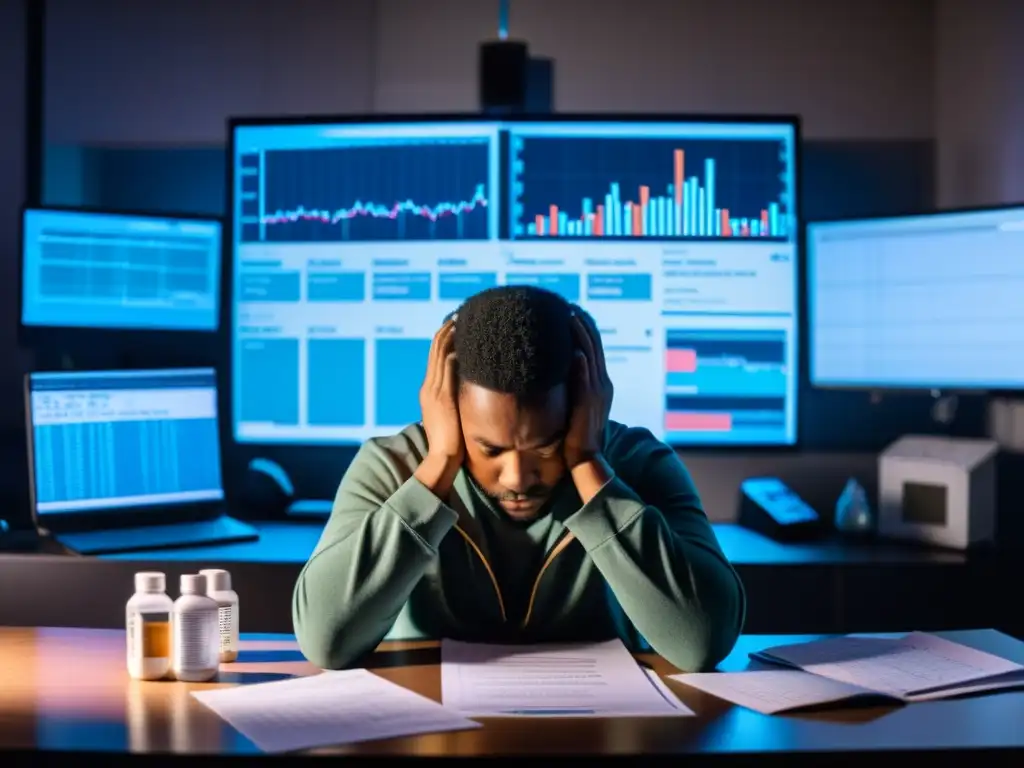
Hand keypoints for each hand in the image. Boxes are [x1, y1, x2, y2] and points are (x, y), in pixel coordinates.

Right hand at [419, 318, 462, 462]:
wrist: (442, 460)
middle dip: (448, 329)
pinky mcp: (442, 397)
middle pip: (436, 349)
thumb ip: (457, 403)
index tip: (458, 324)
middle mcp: (429, 387)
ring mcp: (434, 391)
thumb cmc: (452, 445)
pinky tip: (466, 339)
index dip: (445, 338)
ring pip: (440, 352)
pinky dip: (455, 349)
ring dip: (452, 333)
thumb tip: (470, 393)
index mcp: (429, 391)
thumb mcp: (452, 418)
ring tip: (464, 318)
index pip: (436, 357)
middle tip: (462, 312)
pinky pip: (447, 365)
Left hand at [563, 310, 613, 469]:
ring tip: (570, 318)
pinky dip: (582, 367)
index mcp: (600, 382)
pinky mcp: (589, 407)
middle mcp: (602, 384)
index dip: (584, 326)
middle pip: (594, 346)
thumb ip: (568, 385)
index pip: (594, 346)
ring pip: (591, 358)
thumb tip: (550, 367)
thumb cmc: (574, 434)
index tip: (570, 308)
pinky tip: (575, 353)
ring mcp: (598, 394)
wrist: (584, 460)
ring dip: (582, 338)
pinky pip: (587, 383)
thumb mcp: (573, 403)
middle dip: (582, 324)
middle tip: (568, 304)